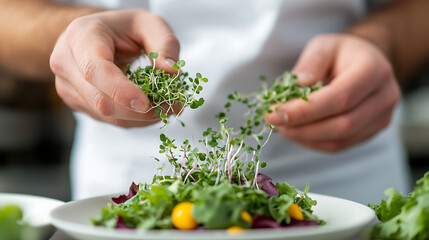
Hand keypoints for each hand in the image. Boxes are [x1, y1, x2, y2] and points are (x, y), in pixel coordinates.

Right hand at [50, 9, 179, 127]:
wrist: (98, 34)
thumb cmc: (123, 27)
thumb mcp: (149, 23)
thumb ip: (164, 44)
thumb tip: (171, 71)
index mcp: (80, 37)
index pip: (95, 70)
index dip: (120, 90)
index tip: (145, 103)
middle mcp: (67, 63)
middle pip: (101, 101)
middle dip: (139, 110)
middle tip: (171, 106)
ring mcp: (68, 87)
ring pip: (106, 115)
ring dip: (140, 117)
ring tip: (166, 106)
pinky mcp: (79, 103)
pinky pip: (109, 120)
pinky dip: (134, 119)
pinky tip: (151, 109)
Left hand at [265, 34, 399, 151]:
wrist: (365, 63)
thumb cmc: (341, 53)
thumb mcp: (323, 46)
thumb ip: (310, 63)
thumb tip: (297, 86)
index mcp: (374, 70)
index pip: (340, 98)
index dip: (305, 110)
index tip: (274, 113)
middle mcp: (385, 96)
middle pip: (342, 125)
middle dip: (302, 127)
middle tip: (273, 121)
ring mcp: (381, 118)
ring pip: (340, 140)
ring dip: (304, 137)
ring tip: (281, 126)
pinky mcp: (371, 133)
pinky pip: (339, 146)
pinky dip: (312, 142)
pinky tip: (296, 131)